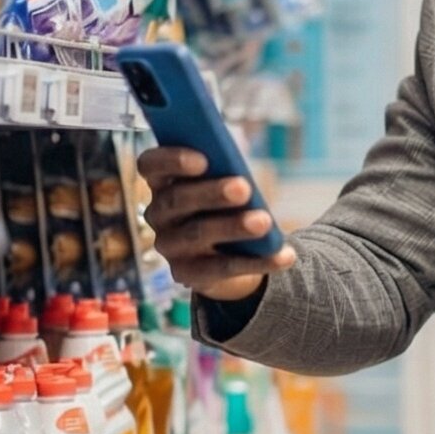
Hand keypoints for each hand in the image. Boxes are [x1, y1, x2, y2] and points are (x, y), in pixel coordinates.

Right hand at [136, 146, 298, 302]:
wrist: (231, 254)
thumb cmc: (226, 206)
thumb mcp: (224, 184)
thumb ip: (226, 173)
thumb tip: (243, 176)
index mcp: (163, 182)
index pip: (150, 165)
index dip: (171, 160)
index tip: (203, 159)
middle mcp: (158, 213)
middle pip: (177, 200)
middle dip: (211, 193)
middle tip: (243, 188)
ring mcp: (170, 246)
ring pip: (198, 234)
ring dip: (232, 227)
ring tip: (263, 221)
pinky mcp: (187, 274)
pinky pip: (222, 268)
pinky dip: (257, 262)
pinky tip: (284, 255)